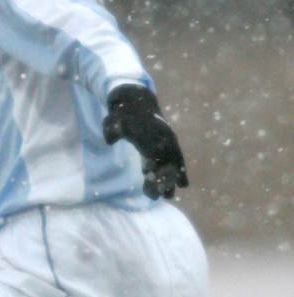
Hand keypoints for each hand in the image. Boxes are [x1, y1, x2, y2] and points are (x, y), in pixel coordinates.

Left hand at [103, 84, 188, 199]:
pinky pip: (176, 159)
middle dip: (167, 178)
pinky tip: (184, 185)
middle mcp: (162, 137)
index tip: (151, 179)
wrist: (136, 101)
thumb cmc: (122, 113)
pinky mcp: (167, 144)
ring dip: (173, 179)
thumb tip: (111, 139)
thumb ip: (112, 128)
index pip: (154, 152)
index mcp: (149, 132)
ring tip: (170, 195)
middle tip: (165, 195)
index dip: (154, 165)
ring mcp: (167, 140)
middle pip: (167, 160)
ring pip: (173, 162)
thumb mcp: (113, 118)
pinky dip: (181, 171)